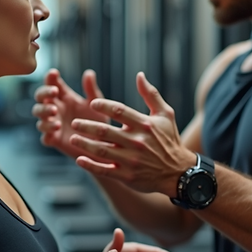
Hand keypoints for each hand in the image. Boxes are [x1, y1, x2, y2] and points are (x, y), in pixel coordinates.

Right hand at [32, 69, 107, 159]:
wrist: (102, 145)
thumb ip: (91, 90)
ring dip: (44, 111)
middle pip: (40, 98)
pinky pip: (45, 136)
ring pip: (40, 116)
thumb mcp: (96, 104)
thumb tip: (89, 73)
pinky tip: (56, 129)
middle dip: (44, 93)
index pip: (52, 84)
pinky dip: (48, 132)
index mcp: (65, 97)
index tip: (54, 73)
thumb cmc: (98, 122)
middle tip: (54, 92)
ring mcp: (53, 124)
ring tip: (54, 111)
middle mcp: (56, 109)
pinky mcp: (54, 140)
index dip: (50, 78)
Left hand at [70, 72, 196, 194]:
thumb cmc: (170, 140)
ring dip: (84, 144)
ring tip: (72, 138)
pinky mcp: (127, 176)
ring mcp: (130, 160)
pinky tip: (79, 160)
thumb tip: (139, 75)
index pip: (119, 111)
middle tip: (74, 123)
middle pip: (105, 131)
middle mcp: (136, 142)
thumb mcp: (166, 115)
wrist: (178, 172)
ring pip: (101, 151)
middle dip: (86, 126)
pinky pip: (104, 171)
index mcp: (144, 125)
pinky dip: (90, 166)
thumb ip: (151, 94)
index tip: (92, 103)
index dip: (103, 106)